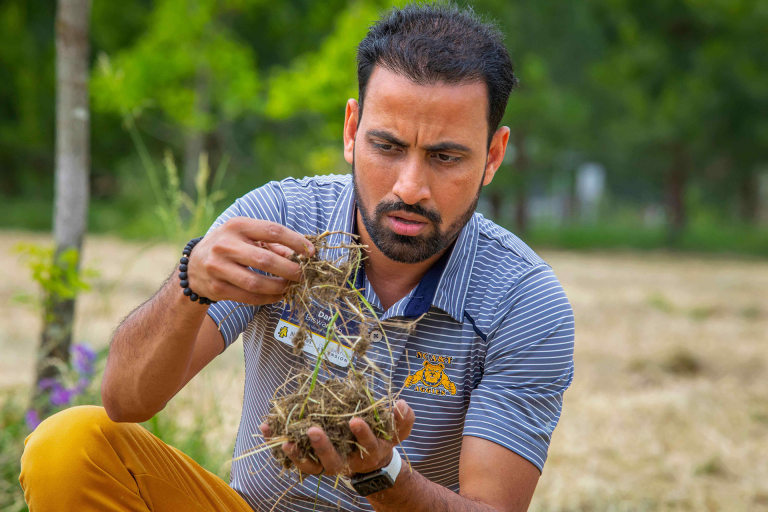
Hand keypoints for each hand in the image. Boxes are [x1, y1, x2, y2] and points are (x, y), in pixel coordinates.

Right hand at [186, 217, 313, 304]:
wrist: (193, 267)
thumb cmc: (229, 247)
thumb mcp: (246, 236)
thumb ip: (273, 243)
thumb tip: (301, 254)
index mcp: (237, 226)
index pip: (272, 230)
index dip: (295, 242)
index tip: (310, 252)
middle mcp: (225, 245)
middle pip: (265, 260)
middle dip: (290, 269)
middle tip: (303, 274)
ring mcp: (218, 267)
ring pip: (257, 283)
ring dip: (280, 287)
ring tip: (291, 286)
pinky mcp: (217, 288)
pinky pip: (249, 297)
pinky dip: (268, 298)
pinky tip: (278, 295)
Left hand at [259, 400, 414, 476]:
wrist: (370, 463)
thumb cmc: (382, 439)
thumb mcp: (396, 431)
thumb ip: (403, 420)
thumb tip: (401, 404)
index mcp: (369, 452)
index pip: (366, 444)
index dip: (362, 434)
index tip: (355, 420)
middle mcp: (346, 462)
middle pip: (333, 459)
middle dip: (323, 446)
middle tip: (314, 429)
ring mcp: (326, 465)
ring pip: (310, 464)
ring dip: (296, 452)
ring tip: (284, 438)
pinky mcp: (311, 462)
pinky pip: (294, 457)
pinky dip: (278, 444)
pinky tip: (266, 428)